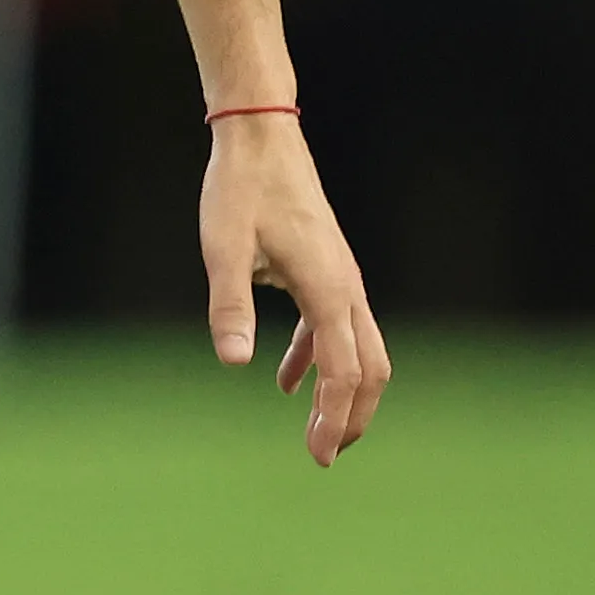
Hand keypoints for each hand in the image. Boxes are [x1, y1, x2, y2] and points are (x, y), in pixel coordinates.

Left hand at [201, 113, 390, 467]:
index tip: (316, 456)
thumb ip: (229, 307)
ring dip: (343, 393)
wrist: (260, 138)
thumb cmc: (240, 190)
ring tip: (317, 434)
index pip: (344, 372)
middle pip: (370, 369)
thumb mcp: (223, 249)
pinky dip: (318, 361)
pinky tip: (287, 383)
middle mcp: (345, 288)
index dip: (334, 419)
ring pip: (361, 350)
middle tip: (324, 455)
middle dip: (353, 416)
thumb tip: (233, 363)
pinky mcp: (327, 271)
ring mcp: (341, 279)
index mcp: (327, 289)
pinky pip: (334, 329)